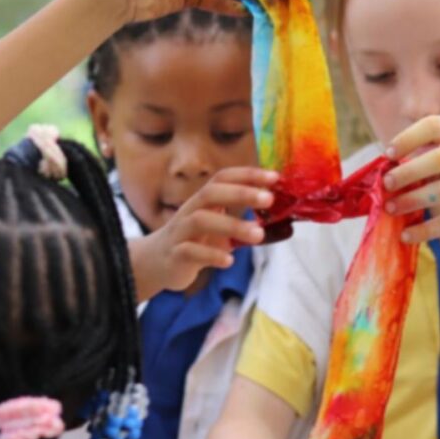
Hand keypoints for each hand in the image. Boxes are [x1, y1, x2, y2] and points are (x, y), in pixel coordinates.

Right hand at [137, 167, 275, 294]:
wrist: (158, 263)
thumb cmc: (196, 241)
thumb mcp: (220, 229)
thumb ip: (245, 223)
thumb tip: (282, 223)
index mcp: (204, 201)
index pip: (223, 179)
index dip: (247, 175)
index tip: (274, 177)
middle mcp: (191, 211)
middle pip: (211, 193)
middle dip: (241, 193)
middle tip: (269, 199)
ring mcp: (180, 232)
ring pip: (200, 220)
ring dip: (232, 225)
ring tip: (258, 235)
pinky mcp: (175, 255)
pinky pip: (190, 251)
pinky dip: (211, 255)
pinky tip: (230, 260)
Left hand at [383, 116, 439, 242]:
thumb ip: (422, 152)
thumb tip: (385, 165)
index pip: (435, 125)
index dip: (408, 138)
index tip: (388, 154)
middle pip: (439, 158)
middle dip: (407, 172)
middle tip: (386, 184)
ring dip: (411, 201)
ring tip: (391, 208)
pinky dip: (424, 230)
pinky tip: (406, 235)